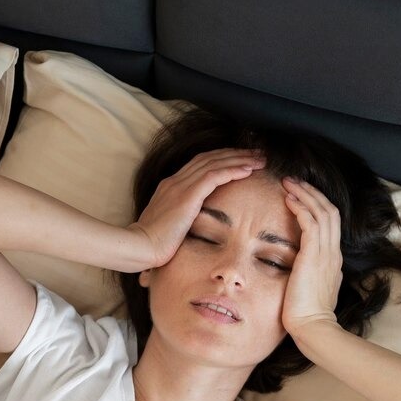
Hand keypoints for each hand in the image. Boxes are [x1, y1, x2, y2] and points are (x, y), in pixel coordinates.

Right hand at [126, 148, 265, 268]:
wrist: (140, 247)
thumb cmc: (151, 245)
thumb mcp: (168, 227)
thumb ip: (180, 220)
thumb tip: (189, 228)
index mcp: (170, 187)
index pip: (200, 164)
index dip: (222, 159)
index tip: (241, 160)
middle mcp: (175, 181)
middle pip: (210, 158)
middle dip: (235, 154)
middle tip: (256, 153)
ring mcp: (180, 186)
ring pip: (215, 163)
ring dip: (240, 159)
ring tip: (259, 159)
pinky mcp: (187, 196)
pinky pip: (215, 176)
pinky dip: (233, 170)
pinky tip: (248, 170)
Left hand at [280, 177, 342, 338]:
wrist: (313, 329)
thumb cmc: (306, 316)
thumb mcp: (309, 290)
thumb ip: (306, 275)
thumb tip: (296, 269)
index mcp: (332, 261)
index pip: (330, 224)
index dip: (316, 206)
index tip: (300, 196)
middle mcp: (333, 253)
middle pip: (330, 211)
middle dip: (312, 193)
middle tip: (294, 181)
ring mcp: (327, 254)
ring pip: (322, 212)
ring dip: (305, 194)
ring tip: (288, 182)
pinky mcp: (314, 256)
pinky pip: (311, 223)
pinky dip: (301, 207)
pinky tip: (288, 199)